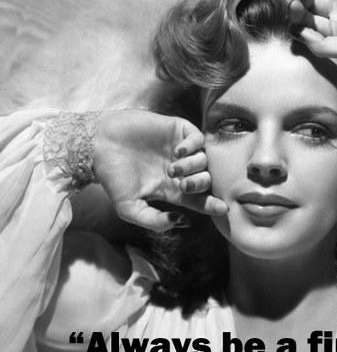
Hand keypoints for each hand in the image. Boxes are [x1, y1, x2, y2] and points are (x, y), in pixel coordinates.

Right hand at [93, 109, 226, 230]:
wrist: (98, 146)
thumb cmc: (112, 178)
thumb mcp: (130, 209)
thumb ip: (155, 221)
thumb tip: (183, 222)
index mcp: (172, 189)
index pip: (200, 199)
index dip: (213, 205)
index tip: (222, 208)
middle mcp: (180, 170)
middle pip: (207, 179)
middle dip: (200, 184)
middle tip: (182, 183)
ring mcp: (179, 149)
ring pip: (206, 159)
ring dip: (194, 166)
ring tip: (173, 167)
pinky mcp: (177, 130)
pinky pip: (199, 137)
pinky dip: (194, 145)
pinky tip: (178, 151)